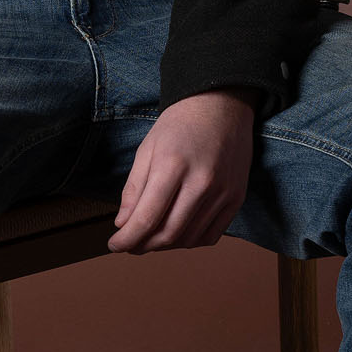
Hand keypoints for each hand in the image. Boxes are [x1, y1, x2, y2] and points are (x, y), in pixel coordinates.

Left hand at [106, 88, 260, 253]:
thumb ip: (134, 189)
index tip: (115, 244)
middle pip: (168, 233)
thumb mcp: (147, 149)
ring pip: (189, 239)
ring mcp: (223, 192)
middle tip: (131, 244)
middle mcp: (201, 181)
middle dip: (143, 245)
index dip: (127, 239)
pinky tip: (178, 232)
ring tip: (151, 237)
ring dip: (165, 245)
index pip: (147, 217)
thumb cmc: (179, 125)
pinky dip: (190, 241)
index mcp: (172, 165)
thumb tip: (123, 225)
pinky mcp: (237, 198)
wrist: (221, 105)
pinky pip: (211, 235)